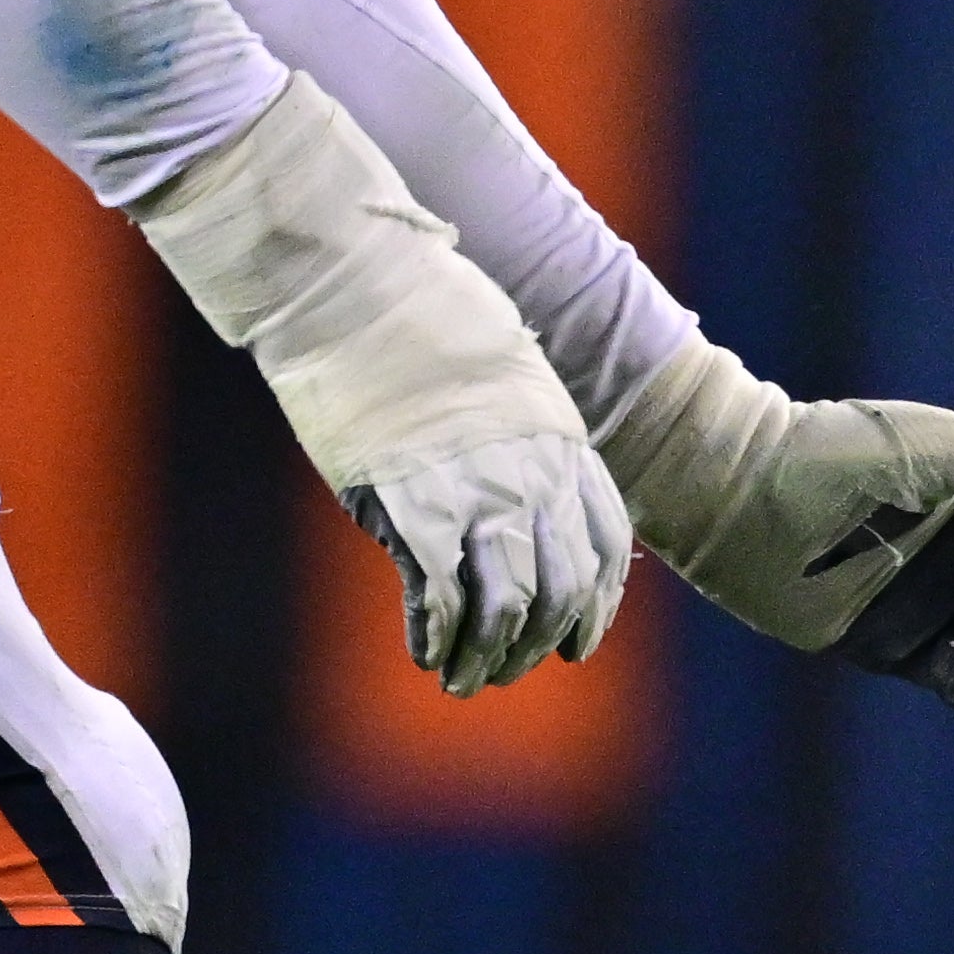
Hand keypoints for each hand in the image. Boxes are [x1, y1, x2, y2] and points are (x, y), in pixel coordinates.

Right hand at [131, 77, 633, 697]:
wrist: (349, 272)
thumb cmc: (415, 306)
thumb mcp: (503, 369)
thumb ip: (522, 433)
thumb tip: (521, 483)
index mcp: (560, 437)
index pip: (604, 545)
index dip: (594, 607)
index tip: (574, 641)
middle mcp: (531, 470)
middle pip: (560, 588)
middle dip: (538, 644)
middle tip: (507, 670)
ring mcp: (472, 487)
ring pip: (507, 606)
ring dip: (488, 656)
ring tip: (465, 681)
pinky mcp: (408, 498)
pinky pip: (441, 595)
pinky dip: (437, 637)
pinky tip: (425, 653)